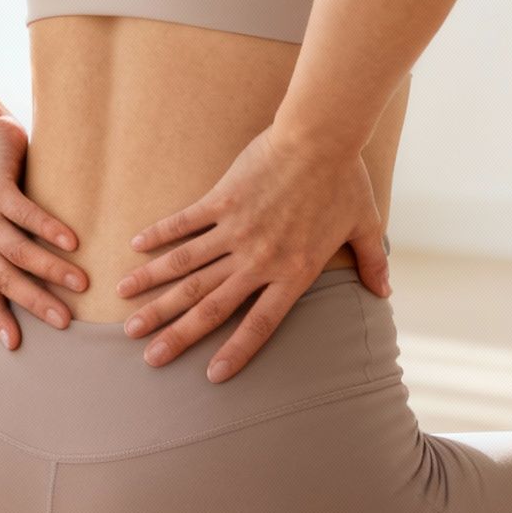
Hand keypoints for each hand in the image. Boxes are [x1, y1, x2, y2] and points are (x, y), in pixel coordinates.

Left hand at [0, 109, 87, 348]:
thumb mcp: (0, 222)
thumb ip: (17, 247)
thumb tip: (54, 281)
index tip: (15, 346)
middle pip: (4, 279)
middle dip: (35, 303)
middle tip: (65, 323)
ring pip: (16, 251)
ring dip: (49, 270)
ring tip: (81, 283)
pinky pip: (23, 214)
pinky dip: (48, 229)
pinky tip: (72, 240)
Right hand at [118, 125, 390, 381]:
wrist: (321, 137)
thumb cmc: (346, 181)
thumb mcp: (367, 225)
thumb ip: (373, 263)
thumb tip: (385, 292)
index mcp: (293, 272)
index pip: (260, 324)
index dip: (236, 352)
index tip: (210, 376)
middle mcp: (259, 259)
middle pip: (210, 306)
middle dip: (176, 332)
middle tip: (148, 355)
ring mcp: (236, 230)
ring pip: (187, 269)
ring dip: (154, 290)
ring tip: (126, 308)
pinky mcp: (222, 200)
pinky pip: (184, 223)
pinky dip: (159, 236)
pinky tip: (135, 249)